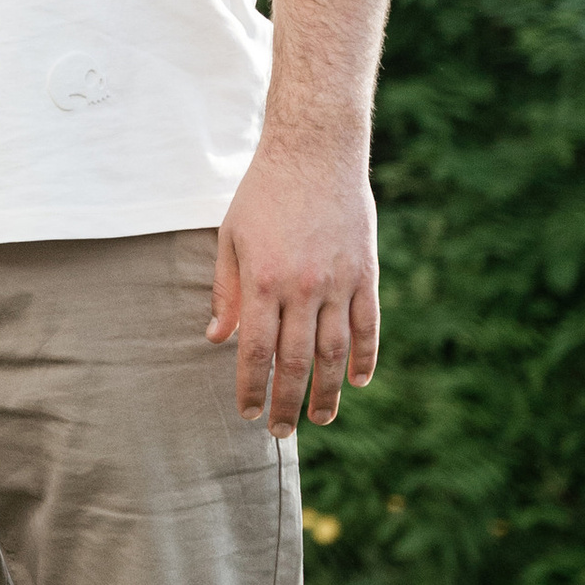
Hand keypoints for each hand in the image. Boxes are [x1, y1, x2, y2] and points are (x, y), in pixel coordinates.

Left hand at [209, 134, 380, 439]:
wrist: (315, 152)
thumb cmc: (264, 194)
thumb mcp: (231, 238)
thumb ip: (226, 292)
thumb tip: (216, 339)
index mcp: (262, 281)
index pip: (254, 351)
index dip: (250, 387)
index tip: (246, 413)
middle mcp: (302, 288)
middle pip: (294, 362)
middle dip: (286, 403)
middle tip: (280, 432)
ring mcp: (338, 282)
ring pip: (335, 352)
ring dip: (328, 391)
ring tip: (321, 418)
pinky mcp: (366, 273)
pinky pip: (368, 326)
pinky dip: (365, 357)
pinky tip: (357, 381)